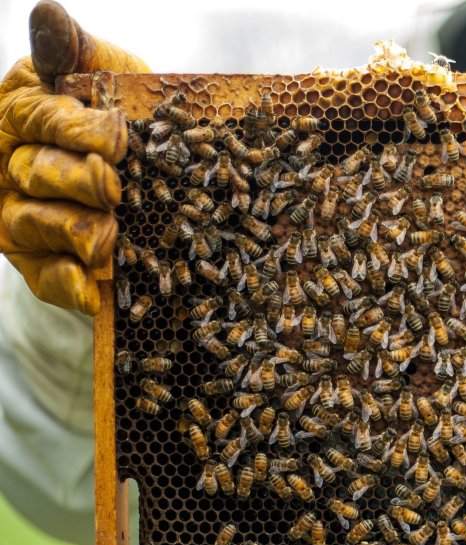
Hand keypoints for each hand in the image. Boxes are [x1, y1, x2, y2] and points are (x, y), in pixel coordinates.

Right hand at [0, 0, 147, 313]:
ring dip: (76, 231)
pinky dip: (68, 284)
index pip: (39, 118)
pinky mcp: (36, 260)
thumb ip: (74, 50)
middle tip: (115, 186)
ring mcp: (18, 214)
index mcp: (21, 111)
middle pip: (36, 174)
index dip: (74, 128)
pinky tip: (92, 292)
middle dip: (78, 181)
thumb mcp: (105, 71)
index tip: (115, 134)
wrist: (148, 169)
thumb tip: (46, 14)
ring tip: (111, 235)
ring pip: (37, 225)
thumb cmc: (121, 109)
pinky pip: (45, 277)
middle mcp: (9, 163)